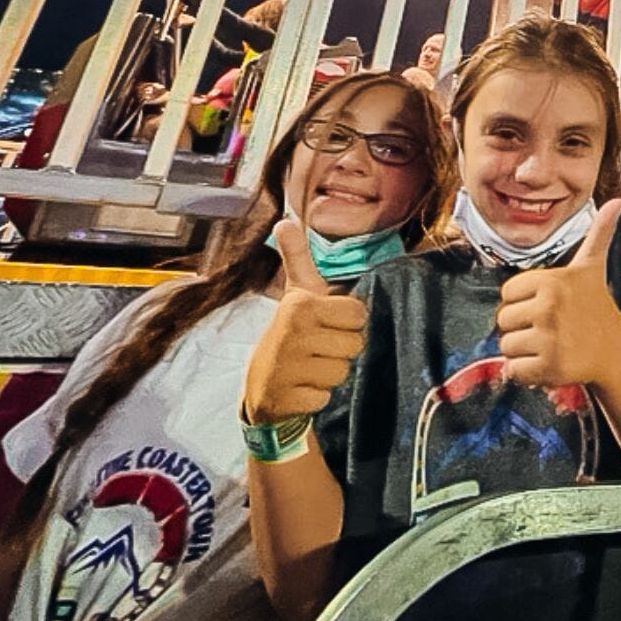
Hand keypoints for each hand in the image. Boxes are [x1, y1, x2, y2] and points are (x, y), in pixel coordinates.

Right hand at [242, 220, 368, 422]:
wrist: (260, 386)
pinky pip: (325, 398)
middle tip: (317, 349)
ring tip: (309, 368)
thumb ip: (298, 258)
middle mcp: (294, 333)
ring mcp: (287, 368)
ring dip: (330, 375)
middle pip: (355, 345)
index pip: (359, 314)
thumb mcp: (296, 294)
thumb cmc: (291, 333)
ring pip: (342, 372)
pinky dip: (317, 398)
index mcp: (302, 305)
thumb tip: (285, 221)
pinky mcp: (286, 399)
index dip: (348, 323)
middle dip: (341, 350)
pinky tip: (301, 389)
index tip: (327, 325)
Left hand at [495, 200, 620, 386]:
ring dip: (522, 351)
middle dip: (521, 327)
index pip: (506, 294)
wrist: (615, 350)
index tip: (544, 305)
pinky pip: (515, 371)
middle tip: (547, 328)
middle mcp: (548, 307)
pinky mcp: (549, 366)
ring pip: (507, 347)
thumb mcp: (592, 266)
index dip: (521, 302)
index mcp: (550, 281)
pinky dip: (526, 373)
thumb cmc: (596, 306)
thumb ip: (599, 232)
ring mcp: (549, 338)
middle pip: (503, 320)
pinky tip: (547, 362)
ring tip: (548, 344)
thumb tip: (618, 201)